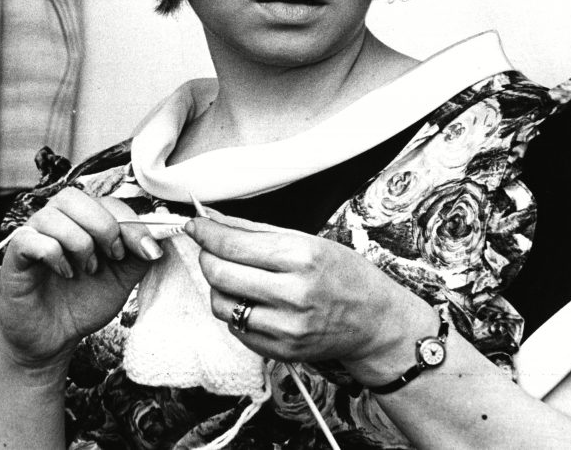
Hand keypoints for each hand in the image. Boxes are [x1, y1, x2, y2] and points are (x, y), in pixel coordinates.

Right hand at [0, 188, 164, 370]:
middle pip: (76, 197)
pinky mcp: (15, 256)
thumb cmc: (85, 302)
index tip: (148, 250)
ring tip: (87, 270)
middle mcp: (56, 220)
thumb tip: (163, 234)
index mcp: (83, 219)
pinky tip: (65, 274)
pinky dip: (54, 255)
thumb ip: (140, 254)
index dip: (131, 221)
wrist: (56, 338)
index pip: (107, 201)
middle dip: (104, 226)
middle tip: (114, 257)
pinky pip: (32, 239)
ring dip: (80, 243)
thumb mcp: (123, 278)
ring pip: (54, 214)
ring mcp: (33, 235)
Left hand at [184, 211, 431, 380]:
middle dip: (208, 257)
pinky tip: (251, 302)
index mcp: (302, 257)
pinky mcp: (281, 350)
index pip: (234, 244)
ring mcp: (286, 327)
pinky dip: (235, 312)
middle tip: (211, 250)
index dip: (207, 233)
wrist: (374, 322)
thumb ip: (257, 232)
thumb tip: (216, 220)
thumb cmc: (345, 276)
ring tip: (235, 278)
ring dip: (219, 287)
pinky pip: (237, 328)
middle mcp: (294, 293)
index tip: (195, 225)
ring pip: (222, 304)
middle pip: (221, 273)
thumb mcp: (309, 241)